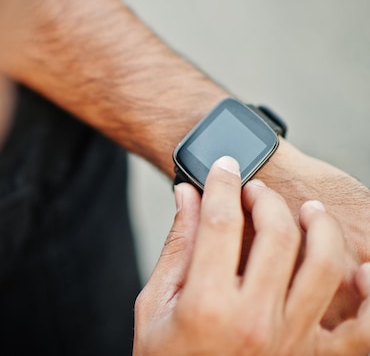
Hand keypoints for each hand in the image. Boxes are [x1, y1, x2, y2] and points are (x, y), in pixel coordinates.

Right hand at [134, 156, 369, 355]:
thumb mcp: (155, 302)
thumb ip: (177, 246)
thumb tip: (188, 195)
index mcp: (207, 305)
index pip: (222, 223)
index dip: (223, 185)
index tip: (224, 167)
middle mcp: (253, 321)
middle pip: (278, 235)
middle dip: (265, 197)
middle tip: (253, 189)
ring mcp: (288, 340)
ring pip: (324, 265)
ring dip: (318, 226)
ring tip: (304, 210)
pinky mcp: (308, 355)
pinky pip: (360, 329)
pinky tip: (359, 268)